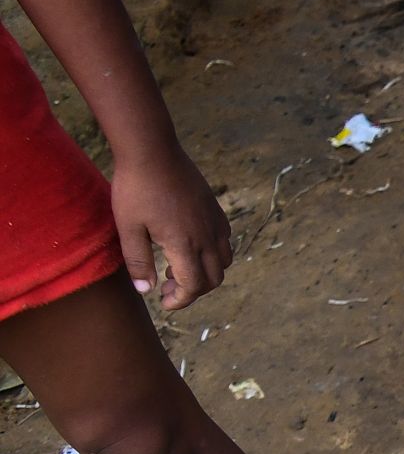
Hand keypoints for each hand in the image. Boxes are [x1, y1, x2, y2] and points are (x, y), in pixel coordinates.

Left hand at [112, 145, 230, 312]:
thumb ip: (138, 262)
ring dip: (204, 273)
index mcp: (184, 244)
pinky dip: (213, 255)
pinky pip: (225, 242)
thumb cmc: (136, 188)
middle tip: (167, 288)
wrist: (153, 152)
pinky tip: (189, 245)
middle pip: (213, 279)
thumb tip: (146, 291)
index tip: (163, 302)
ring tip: (177, 268)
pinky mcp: (216, 211)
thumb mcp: (128, 228)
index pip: (193, 286)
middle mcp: (207, 237)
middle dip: (192, 291)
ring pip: (224, 262)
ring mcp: (215, 223)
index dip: (180, 300)